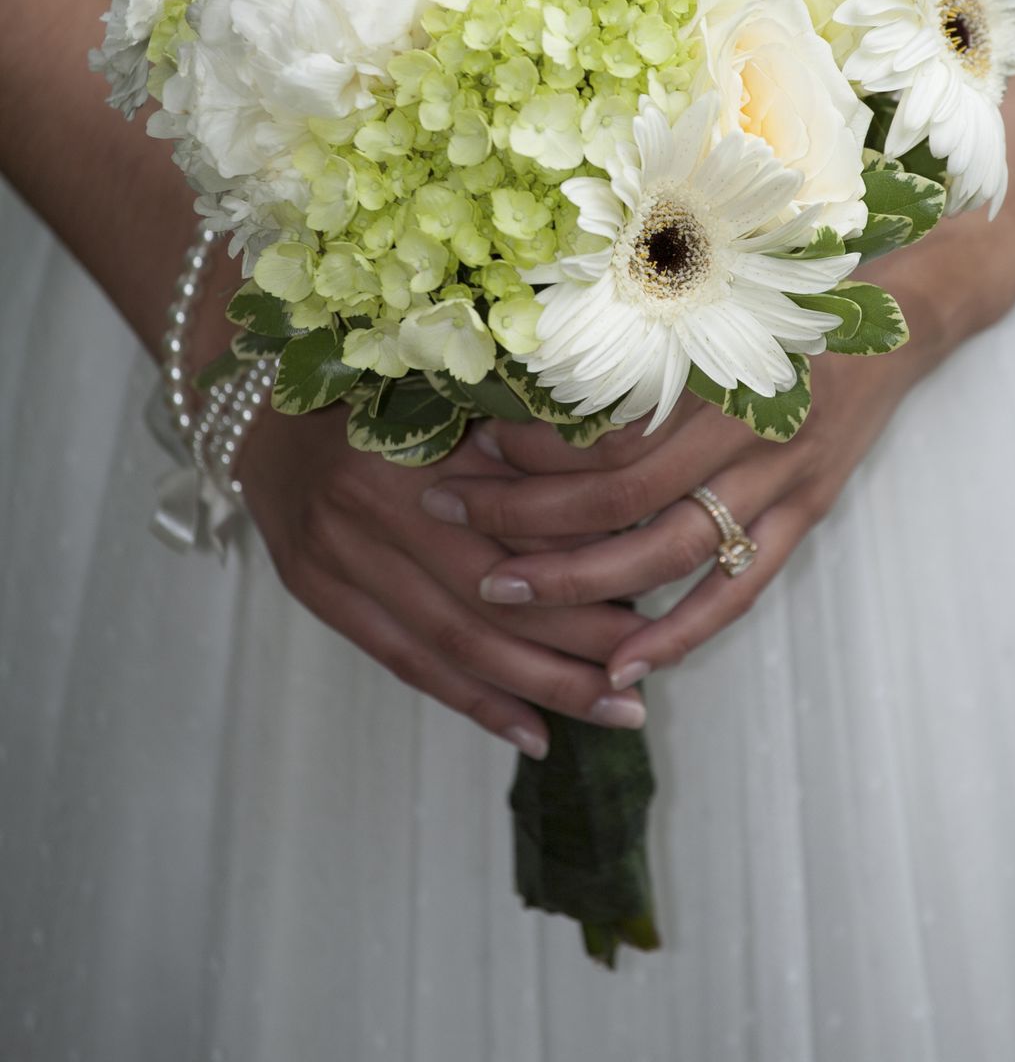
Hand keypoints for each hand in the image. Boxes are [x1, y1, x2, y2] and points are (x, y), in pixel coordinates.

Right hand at [236, 406, 650, 759]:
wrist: (257, 399)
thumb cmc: (375, 386)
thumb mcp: (450, 393)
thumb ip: (520, 448)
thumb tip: (619, 515)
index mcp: (415, 441)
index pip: (519, 527)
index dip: (589, 573)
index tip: (654, 607)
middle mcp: (369, 501)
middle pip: (492, 596)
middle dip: (577, 646)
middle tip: (645, 685)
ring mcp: (333, 551)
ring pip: (452, 641)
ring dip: (536, 686)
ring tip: (610, 715)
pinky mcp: (313, 587)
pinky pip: (403, 658)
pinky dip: (470, 700)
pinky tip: (529, 732)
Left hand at [420, 221, 1000, 689]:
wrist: (898, 322)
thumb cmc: (788, 302)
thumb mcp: (716, 300)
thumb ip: (643, 334)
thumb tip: (531, 363)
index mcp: (715, 369)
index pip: (607, 425)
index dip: (533, 447)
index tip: (472, 446)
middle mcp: (746, 431)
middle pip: (621, 497)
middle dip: (527, 517)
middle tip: (453, 524)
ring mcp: (780, 483)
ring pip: (668, 552)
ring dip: (580, 584)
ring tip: (503, 595)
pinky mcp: (805, 517)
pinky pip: (738, 591)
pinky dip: (680, 635)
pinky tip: (621, 664)